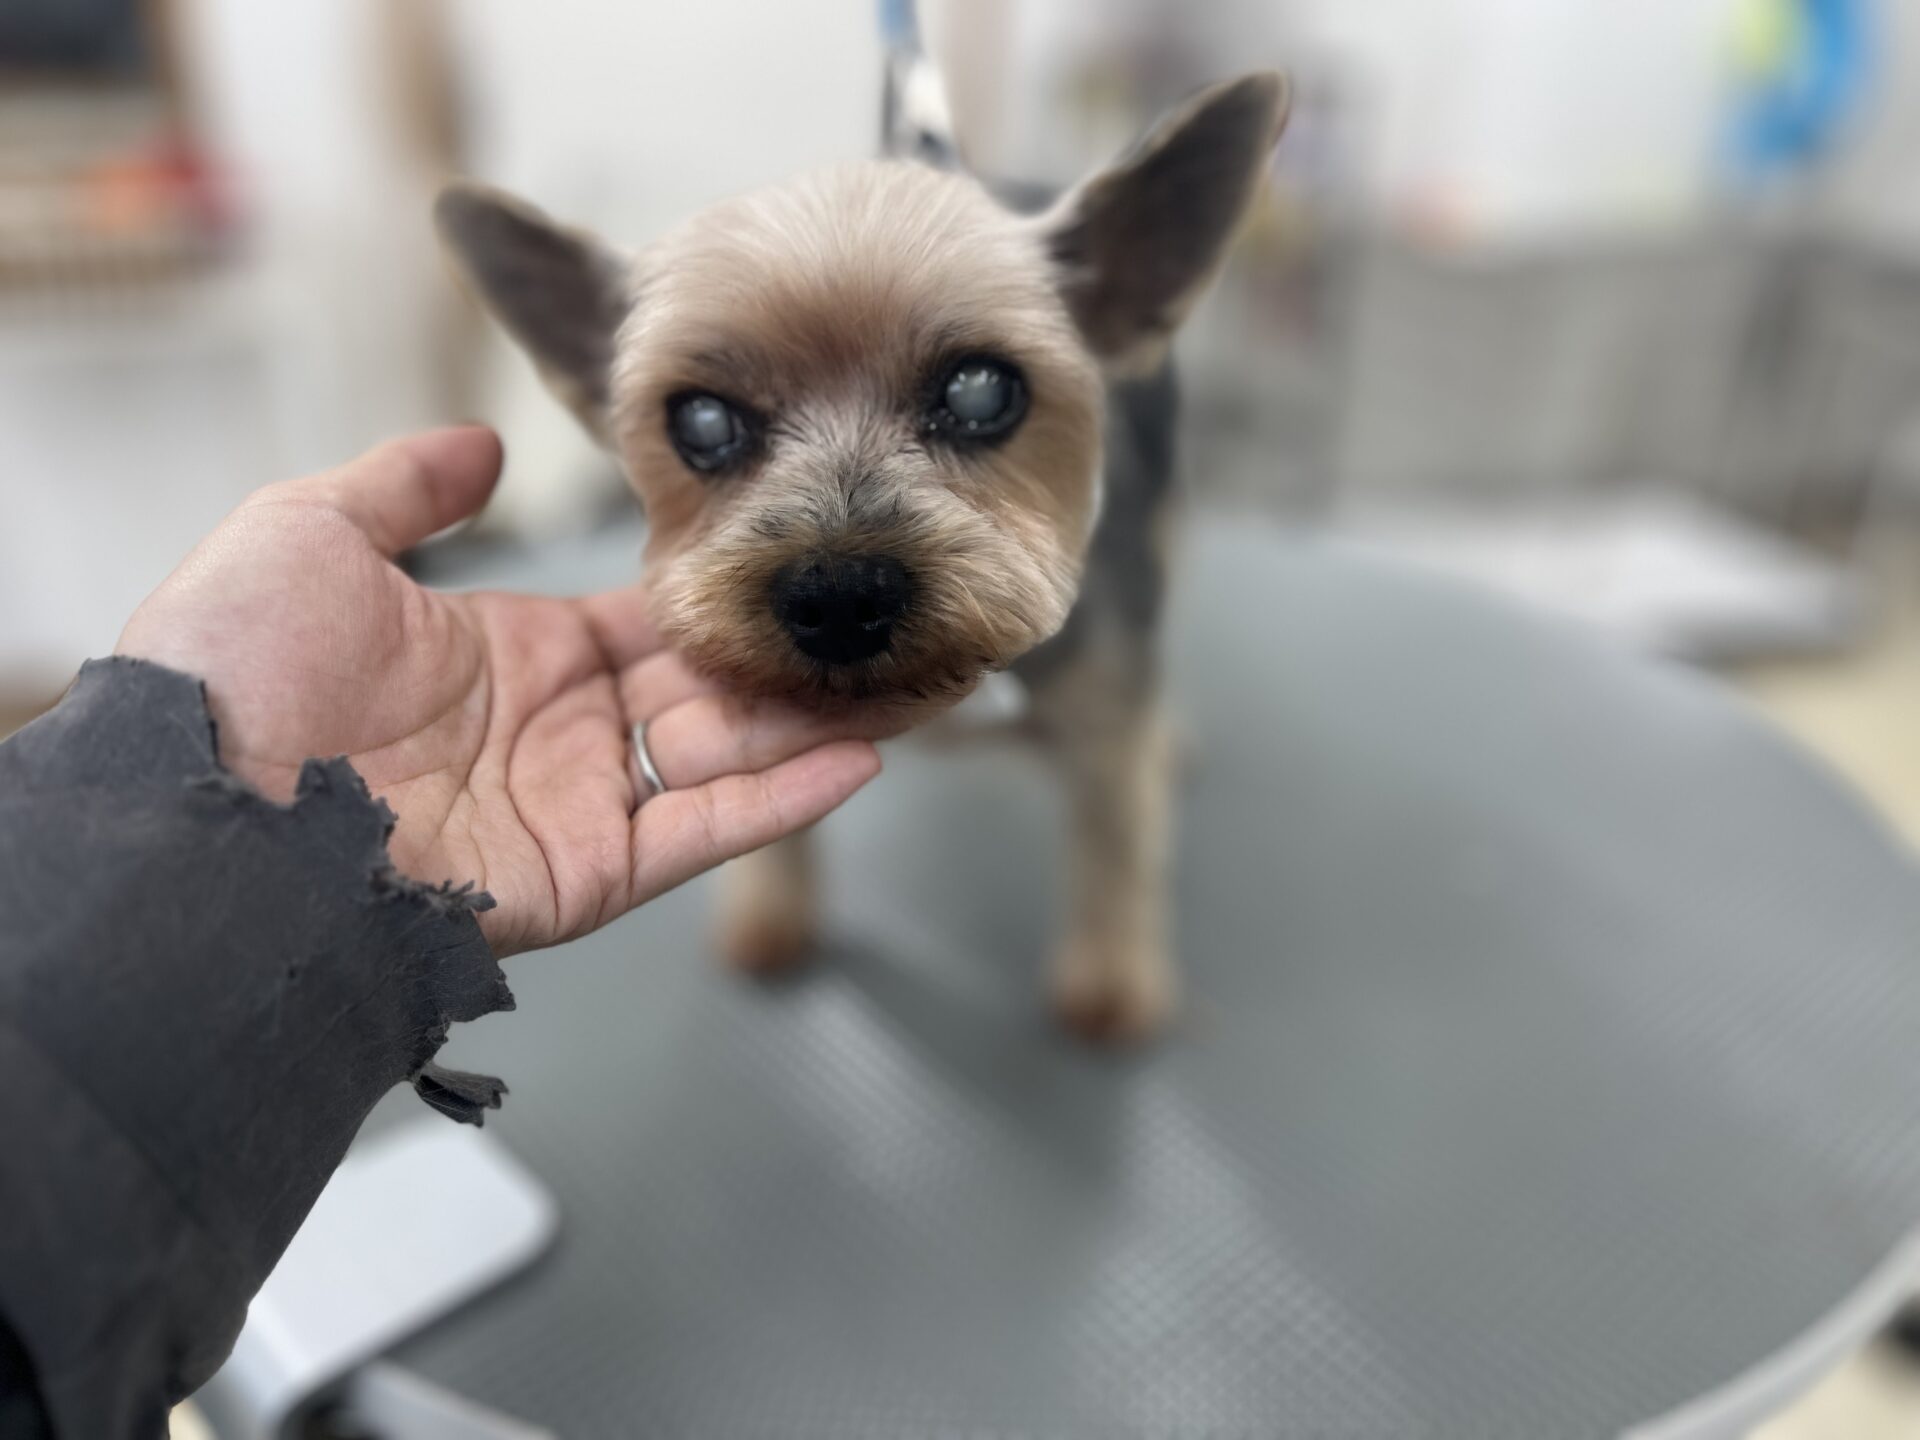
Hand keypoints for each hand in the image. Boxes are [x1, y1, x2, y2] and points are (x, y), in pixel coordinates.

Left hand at [118, 427, 880, 955]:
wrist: (200, 807)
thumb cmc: (240, 666)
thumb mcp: (313, 535)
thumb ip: (407, 487)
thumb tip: (481, 444)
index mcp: (516, 655)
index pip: (650, 622)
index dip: (721, 591)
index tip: (795, 554)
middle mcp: (563, 731)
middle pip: (710, 690)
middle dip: (794, 660)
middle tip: (884, 624)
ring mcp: (582, 804)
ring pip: (729, 758)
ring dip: (817, 722)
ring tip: (909, 680)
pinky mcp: (592, 874)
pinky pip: (706, 832)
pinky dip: (787, 801)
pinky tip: (864, 756)